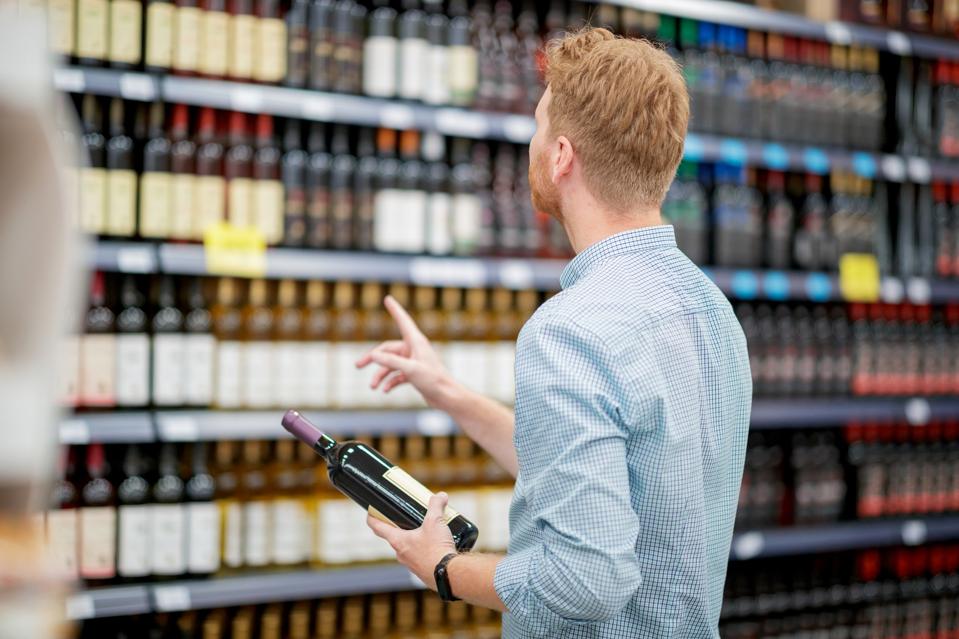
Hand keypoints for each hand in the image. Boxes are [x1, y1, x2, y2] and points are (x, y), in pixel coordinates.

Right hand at [355, 295, 460, 409]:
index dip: (395, 309)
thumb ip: (391, 362)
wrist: (447, 397)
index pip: (403, 321)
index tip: (387, 298)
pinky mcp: (413, 374)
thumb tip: (374, 355)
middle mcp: (414, 349)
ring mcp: (413, 362)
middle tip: (358, 365)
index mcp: (416, 341)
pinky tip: (385, 390)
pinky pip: (396, 375)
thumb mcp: (410, 370)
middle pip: (387, 349)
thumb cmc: (433, 380)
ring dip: (380, 375)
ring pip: (390, 364)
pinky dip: (390, 382)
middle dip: (373, 359)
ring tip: (373, 386)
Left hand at [367, 492, 457, 589]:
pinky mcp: (422, 571)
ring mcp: (411, 564)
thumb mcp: (436, 522)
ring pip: (408, 548)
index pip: (378, 527)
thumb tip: (440, 496)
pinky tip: (436, 546)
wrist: (449, 575)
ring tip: (427, 531)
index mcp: (398, 541)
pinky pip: (420, 557)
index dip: (372, 517)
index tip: (370, 511)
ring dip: (414, 539)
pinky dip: (425, 550)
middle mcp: (401, 554)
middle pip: (394, 537)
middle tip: (406, 517)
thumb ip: (436, 505)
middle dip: (400, 526)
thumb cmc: (436, 549)